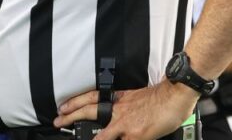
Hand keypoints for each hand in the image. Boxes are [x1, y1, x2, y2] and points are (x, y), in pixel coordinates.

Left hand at [54, 80, 197, 139]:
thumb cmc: (161, 97)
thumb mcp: (137, 97)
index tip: (62, 107)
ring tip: (76, 139)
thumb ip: (126, 106)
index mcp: (119, 99)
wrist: (174, 95)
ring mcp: (126, 124)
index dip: (75, 103)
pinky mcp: (136, 136)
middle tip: (57, 121)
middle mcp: (119, 110)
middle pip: (89, 111)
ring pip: (102, 135)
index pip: (91, 98)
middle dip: (71, 116)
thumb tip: (120, 116)